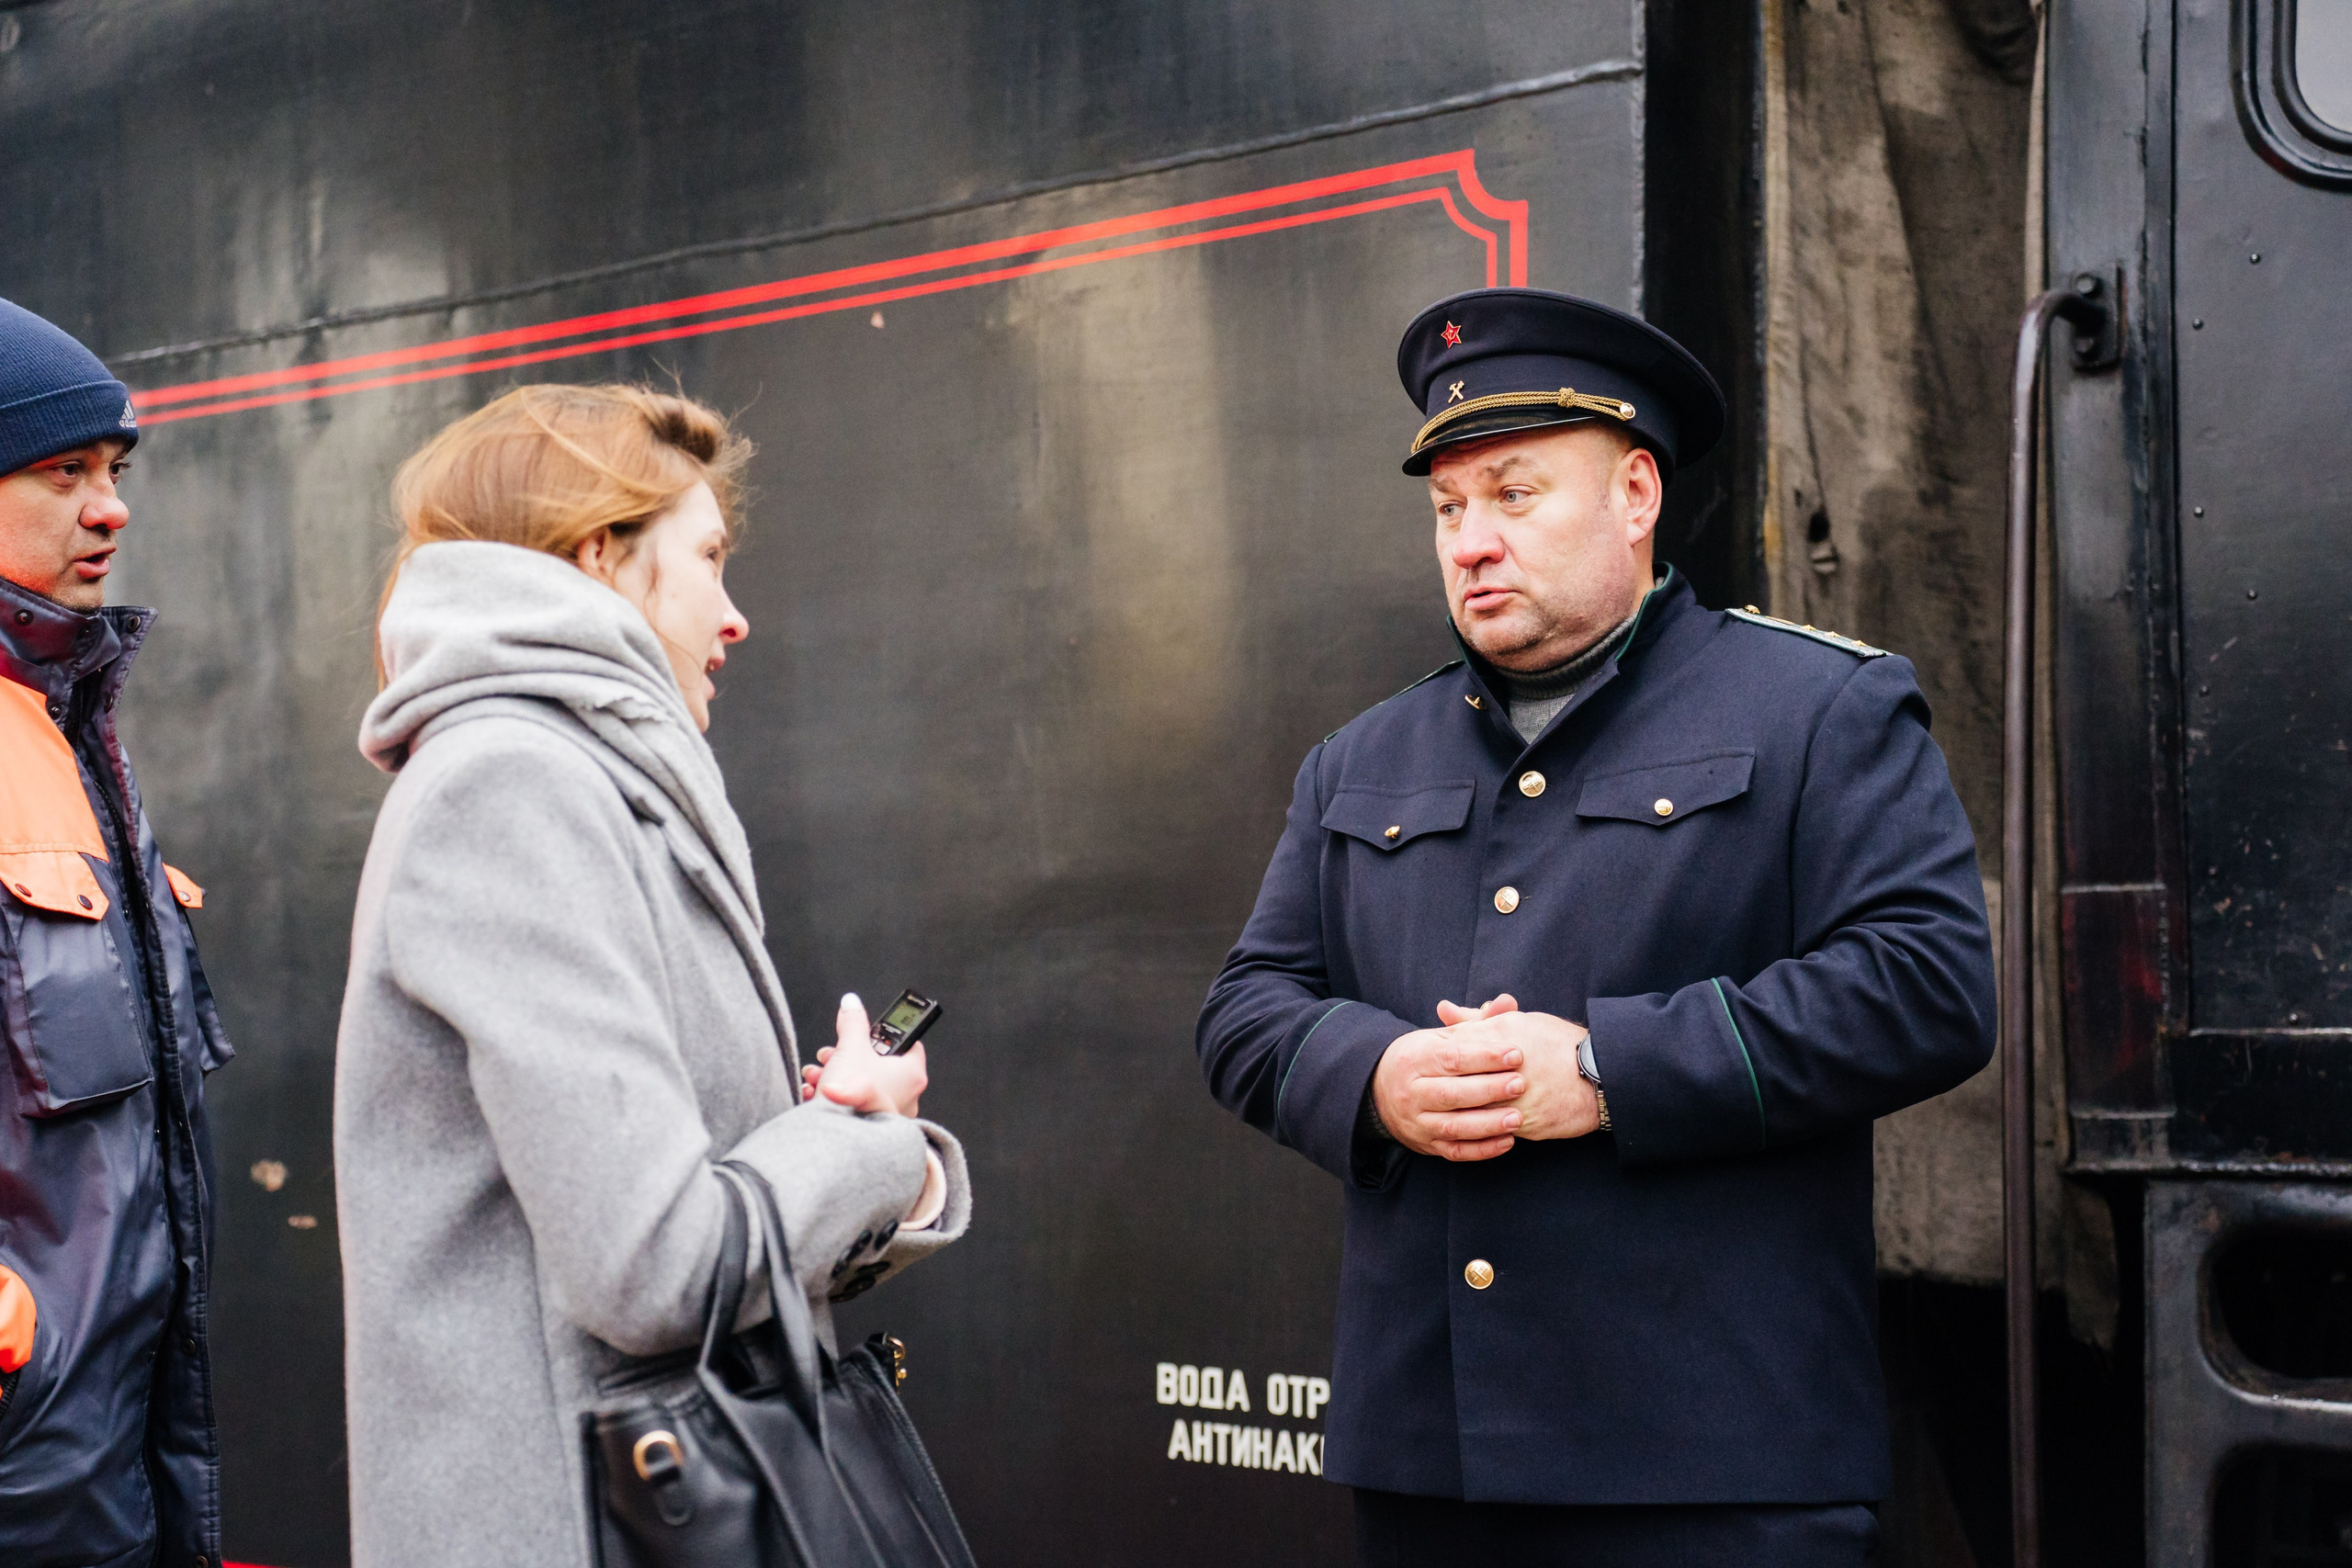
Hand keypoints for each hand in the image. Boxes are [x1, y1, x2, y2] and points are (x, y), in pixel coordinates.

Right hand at [800, 994, 928, 1118]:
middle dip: (846, 1056)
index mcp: (911, 1074)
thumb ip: (852, 1022)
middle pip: (877, 1064)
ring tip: (817, 1075)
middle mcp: (907, 1096)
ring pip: (861, 1085)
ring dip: (835, 1075)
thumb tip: (851, 1003)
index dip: (883, 1035)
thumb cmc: (852, 1096)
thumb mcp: (849, 1048)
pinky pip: (854, 1105)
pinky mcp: (870, 1129)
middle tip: (831, 1054)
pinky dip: (835, 1097)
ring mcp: (889, 1115)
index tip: (863, 1033)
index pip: (908, 1043)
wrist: (835, 1140)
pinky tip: (815, 1093)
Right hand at [1371, 994, 1528, 1160]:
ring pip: (1453, 1126)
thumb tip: (1508, 1001)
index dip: (1485, 1057)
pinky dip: (1482, 1150)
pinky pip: (1455, 1151)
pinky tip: (1508, 1141)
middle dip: (1488, 1090)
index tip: (1516, 1054)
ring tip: (1518, 1118)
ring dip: (1487, 1124)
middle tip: (1520, 1084)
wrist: (1378, 1090)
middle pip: (1452, 1093)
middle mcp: (1412, 1092)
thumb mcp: (1441, 1036)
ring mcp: (1418, 1121)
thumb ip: (1477, 1022)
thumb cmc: (1422, 1058)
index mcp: (1415, 1058)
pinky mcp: (1426, 1144)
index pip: (1451, 1058)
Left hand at [1439, 1004, 1600, 1141]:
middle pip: (1456, 1082)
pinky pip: (1493, 1130)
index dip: (1437, 1056)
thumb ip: (1476, 1019)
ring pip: (1471, 1110)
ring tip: (1448, 1108)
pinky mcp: (1525, 1124)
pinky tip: (1473, 1123)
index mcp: (1499, 1038)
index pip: (1451, 1047)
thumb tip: (1442, 1009)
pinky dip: (1481, 1127)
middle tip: (1431, 1090)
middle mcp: (1504, 1069)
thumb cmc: (1558, 1042)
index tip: (1430, 1062)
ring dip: (1459, 1110)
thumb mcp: (1517, 1021)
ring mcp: (1514, 1100)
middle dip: (1443, 1086)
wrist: (1601, 1075)